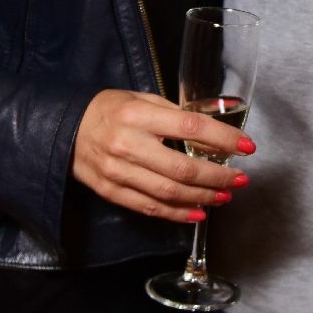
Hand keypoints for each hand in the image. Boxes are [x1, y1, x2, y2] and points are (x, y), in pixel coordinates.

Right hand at [72, 88, 253, 223]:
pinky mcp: (112, 192)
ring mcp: (118, 173)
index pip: (190, 128)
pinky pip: (150, 208)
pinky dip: (178, 213)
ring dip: (203, 196)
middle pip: (182, 167)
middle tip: (240, 177)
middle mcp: (128, 145)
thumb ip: (174, 113)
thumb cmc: (109, 109)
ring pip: (169, 192)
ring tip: (225, 194)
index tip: (247, 146)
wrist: (65, 129)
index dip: (223, 138)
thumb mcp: (141, 99)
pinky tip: (199, 212)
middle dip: (218, 175)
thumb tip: (212, 130)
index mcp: (138, 116)